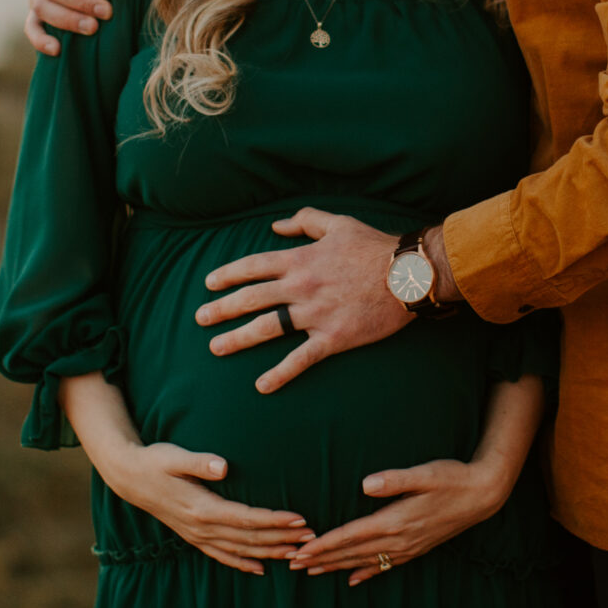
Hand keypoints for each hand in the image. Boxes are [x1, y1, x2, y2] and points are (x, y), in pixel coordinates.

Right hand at [102, 441, 312, 575]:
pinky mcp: (193, 536)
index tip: (299, 519)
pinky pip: (221, 555)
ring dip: (269, 552)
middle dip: (281, 539)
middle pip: (249, 538)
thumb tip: (223, 467)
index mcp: (201, 507)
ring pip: (239, 550)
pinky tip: (259, 568)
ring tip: (296, 553)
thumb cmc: (155, 461)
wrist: (129, 477)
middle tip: (311, 537)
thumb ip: (200, 462)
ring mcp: (197, 535)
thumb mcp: (174, 456)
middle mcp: (201, 527)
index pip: (246, 518)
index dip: (274, 520)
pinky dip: (242, 563)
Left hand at [194, 209, 409, 392]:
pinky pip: (300, 358)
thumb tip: (275, 226)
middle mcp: (301, 286)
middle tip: (200, 318)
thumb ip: (305, 222)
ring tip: (216, 347)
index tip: (209, 284)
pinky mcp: (332, 338)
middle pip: (251, 298)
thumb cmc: (375, 246)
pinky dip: (280, 373)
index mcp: (300, 260)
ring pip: (266, 328)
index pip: (253, 267)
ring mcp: (314, 314)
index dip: (228, 275)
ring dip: (237, 338)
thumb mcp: (338, 223)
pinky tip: (262, 385)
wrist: (407, 275)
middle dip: (221, 309)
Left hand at [288, 459, 515, 584]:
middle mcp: (399, 539)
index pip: (350, 535)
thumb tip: (366, 484)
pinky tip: (354, 579)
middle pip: (352, 553)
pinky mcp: (416, 548)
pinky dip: (366, 572)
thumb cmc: (452, 478)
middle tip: (292, 565)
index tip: (300, 552)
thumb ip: (394, 480)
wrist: (483, 495)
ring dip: (337, 567)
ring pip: (365, 561)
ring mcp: (408, 547)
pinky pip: (385, 565)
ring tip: (312, 573)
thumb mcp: (424, 473)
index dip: (323, 544)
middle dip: (321, 559)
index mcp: (395, 520)